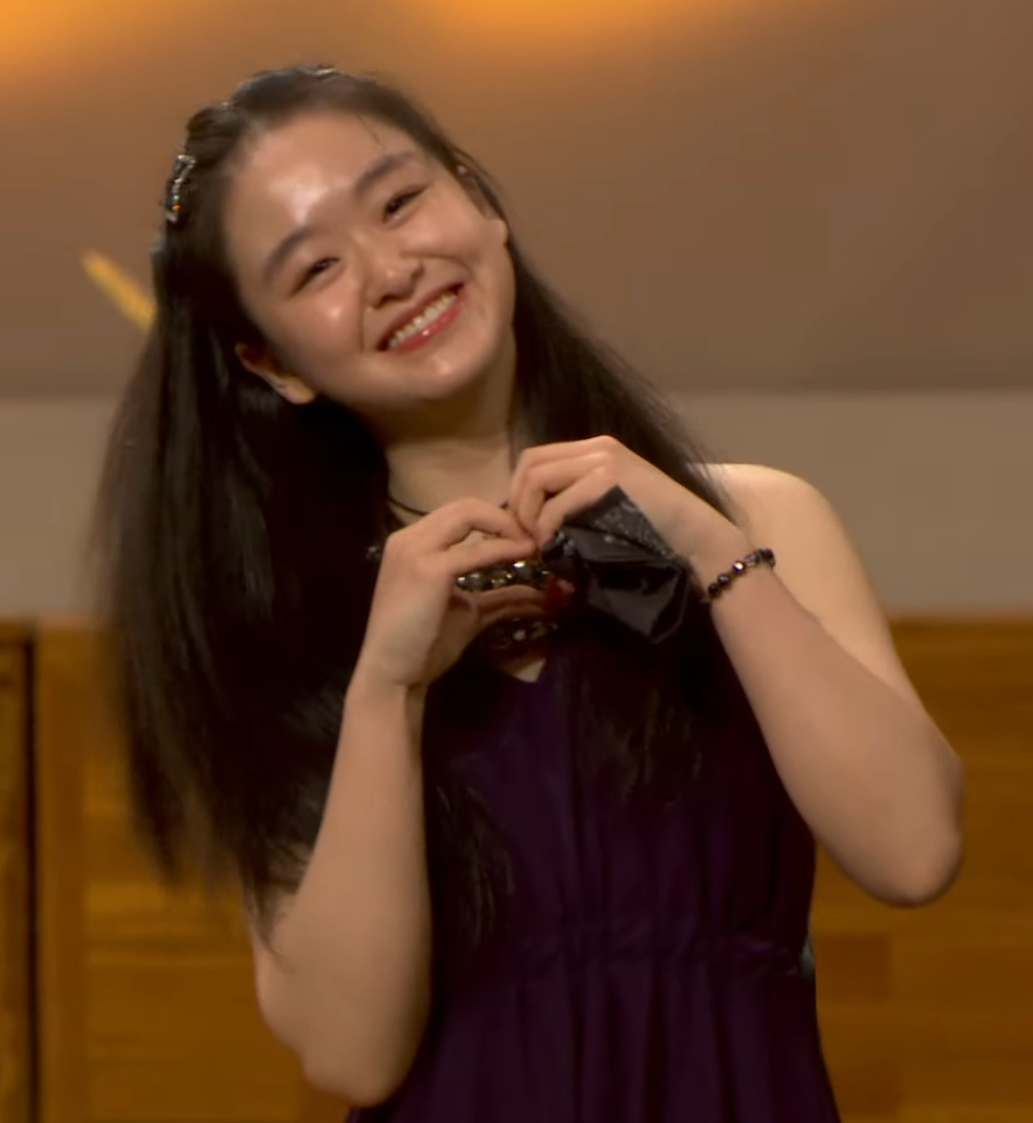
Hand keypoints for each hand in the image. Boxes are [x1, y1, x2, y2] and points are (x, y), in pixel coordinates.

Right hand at [355, 499, 546, 690]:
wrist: (391, 675)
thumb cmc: (422, 645)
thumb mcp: (469, 613)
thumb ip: (502, 599)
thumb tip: (543, 597)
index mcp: (412, 543)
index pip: (459, 513)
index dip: (495, 519)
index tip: (524, 537)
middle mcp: (409, 538)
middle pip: (465, 505)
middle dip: (504, 516)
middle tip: (533, 536)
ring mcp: (416, 550)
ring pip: (468, 513)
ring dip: (506, 525)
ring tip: (531, 543)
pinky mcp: (429, 570)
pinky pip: (476, 550)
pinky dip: (505, 549)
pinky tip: (526, 555)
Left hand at [508, 435, 743, 567]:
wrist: (697, 537)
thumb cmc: (656, 532)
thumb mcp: (609, 509)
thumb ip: (576, 503)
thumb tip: (535, 524)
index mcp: (596, 450)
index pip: (535, 459)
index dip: (518, 493)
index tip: (525, 527)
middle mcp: (598, 447)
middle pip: (529, 464)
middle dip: (518, 503)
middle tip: (527, 537)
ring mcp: (604, 459)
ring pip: (536, 479)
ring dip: (529, 515)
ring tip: (540, 543)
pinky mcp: (609, 479)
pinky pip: (557, 502)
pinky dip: (547, 527)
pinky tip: (554, 545)